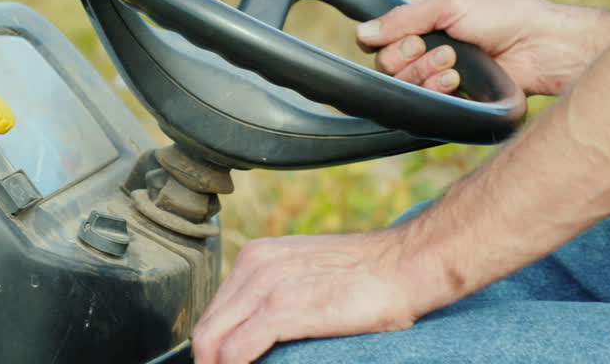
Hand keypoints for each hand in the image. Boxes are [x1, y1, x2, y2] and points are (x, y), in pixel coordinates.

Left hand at [191, 231, 429, 363]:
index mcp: (257, 256)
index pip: (214, 313)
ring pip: (211, 343)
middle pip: (205, 330)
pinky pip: (235, 353)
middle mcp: (254, 265)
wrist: (405, 265)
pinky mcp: (282, 310)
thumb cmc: (368, 275)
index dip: (214, 349)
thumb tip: (255, 330)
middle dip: (211, 363)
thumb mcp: (306, 272)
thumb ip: (275, 292)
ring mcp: (266, 286)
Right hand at [356, 0, 609, 95]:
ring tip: (454, 65)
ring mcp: (439, 76)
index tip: (415, 38)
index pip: (381, 38)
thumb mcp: (451, 3)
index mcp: (424, 21)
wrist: (541, 45)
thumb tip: (362, 34)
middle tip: (444, 50)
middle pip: (387, 65)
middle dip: (410, 58)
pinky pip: (424, 104)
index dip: (390, 41)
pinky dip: (435, 91)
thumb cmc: (503, 14)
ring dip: (425, 74)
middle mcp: (427, 49)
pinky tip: (456, 81)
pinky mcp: (453, 100)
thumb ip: (405, 17)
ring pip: (403, 86)